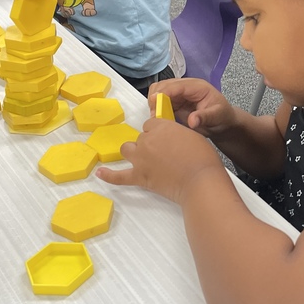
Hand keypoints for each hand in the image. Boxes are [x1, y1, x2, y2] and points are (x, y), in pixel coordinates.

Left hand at [95, 116, 224, 204]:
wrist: (200, 180)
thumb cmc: (202, 157)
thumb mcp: (192, 135)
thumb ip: (176, 133)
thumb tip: (170, 140)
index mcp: (160, 126)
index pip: (151, 124)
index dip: (158, 132)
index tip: (167, 140)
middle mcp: (147, 139)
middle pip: (141, 137)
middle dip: (150, 144)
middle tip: (165, 155)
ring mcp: (140, 159)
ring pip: (127, 149)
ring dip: (134, 153)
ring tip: (144, 159)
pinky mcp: (139, 177)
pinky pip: (119, 176)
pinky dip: (109, 175)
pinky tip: (100, 173)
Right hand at [147, 78, 236, 137]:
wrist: (223, 123)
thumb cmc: (222, 116)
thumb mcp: (217, 116)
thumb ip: (205, 117)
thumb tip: (192, 121)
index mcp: (197, 86)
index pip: (177, 85)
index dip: (164, 91)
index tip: (154, 101)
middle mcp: (186, 88)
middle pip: (164, 85)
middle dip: (156, 96)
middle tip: (154, 113)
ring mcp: (179, 95)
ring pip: (159, 92)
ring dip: (154, 102)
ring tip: (155, 116)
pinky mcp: (175, 104)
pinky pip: (161, 103)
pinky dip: (156, 109)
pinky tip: (157, 118)